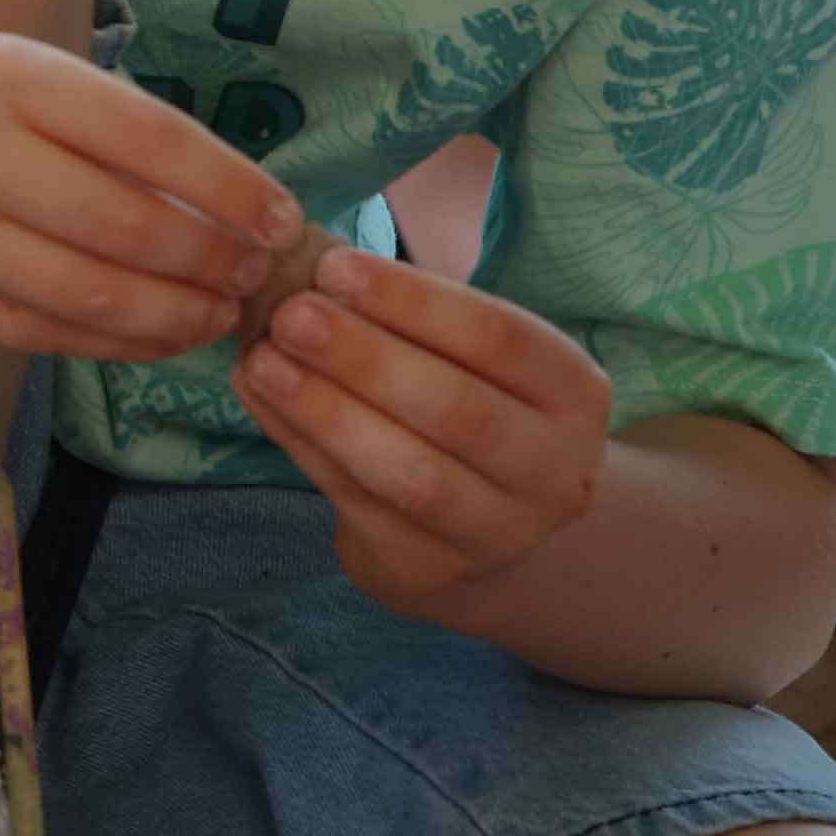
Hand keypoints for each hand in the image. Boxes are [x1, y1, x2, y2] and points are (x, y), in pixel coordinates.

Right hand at [0, 26, 295, 362]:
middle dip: (218, 260)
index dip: (231, 188)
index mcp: (1, 73)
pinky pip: (43, 333)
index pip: (150, 139)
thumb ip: (90, 117)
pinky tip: (154, 336)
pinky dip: (114, 342)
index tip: (282, 216)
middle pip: (133, 226)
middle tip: (262, 275)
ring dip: (178, 314)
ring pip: (95, 294)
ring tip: (220, 313)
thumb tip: (216, 188)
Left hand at [241, 244, 614, 618]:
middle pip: (456, 409)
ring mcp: (498, 532)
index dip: (413, 301)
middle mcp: (554, 469)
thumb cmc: (466, 407)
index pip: (500, 337)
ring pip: (408, 472)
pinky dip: (303, 446)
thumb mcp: (470, 360)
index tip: (333, 266)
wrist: (481, 535)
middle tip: (289, 315)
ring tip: (263, 362)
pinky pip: (358, 502)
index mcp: (574, 392)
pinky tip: (262, 400)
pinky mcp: (431, 570)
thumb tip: (307, 266)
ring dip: (327, 411)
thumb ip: (409, 318)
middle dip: (364, 357)